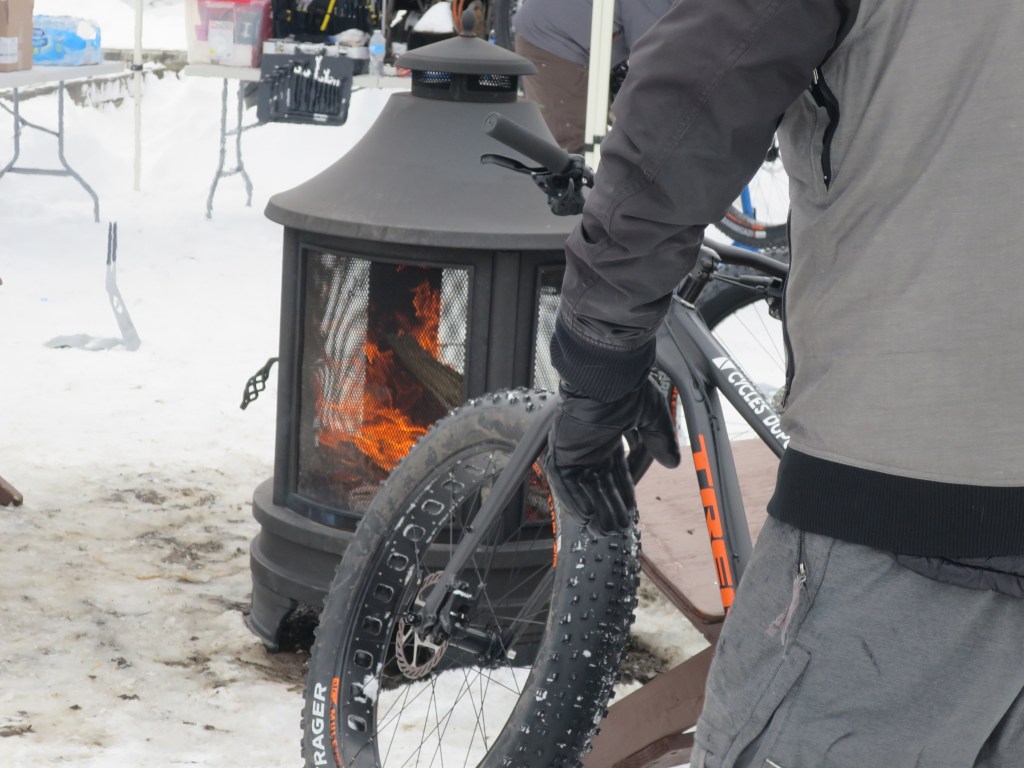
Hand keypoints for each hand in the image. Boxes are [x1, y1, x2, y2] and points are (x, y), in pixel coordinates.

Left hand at [545, 376, 680, 534]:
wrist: (608, 376)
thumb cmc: (627, 387)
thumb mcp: (653, 417)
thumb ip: (660, 440)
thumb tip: (673, 462)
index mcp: (609, 433)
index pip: (616, 469)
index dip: (624, 490)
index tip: (631, 509)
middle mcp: (590, 442)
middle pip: (599, 482)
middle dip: (609, 506)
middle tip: (619, 527)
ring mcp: (574, 446)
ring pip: (583, 486)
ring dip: (594, 508)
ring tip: (605, 530)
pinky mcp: (561, 449)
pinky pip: (565, 482)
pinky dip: (575, 499)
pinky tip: (588, 516)